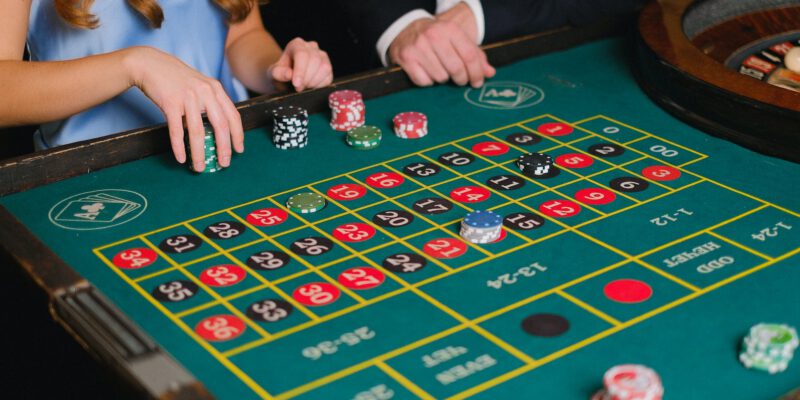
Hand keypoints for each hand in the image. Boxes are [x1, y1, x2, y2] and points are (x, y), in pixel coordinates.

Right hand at [126, 46, 243, 171]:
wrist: (150, 64)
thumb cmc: (176, 78)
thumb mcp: (199, 86)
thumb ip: (209, 104)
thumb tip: (216, 131)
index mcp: (215, 89)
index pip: (233, 115)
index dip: (238, 135)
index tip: (239, 150)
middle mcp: (205, 92)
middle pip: (220, 125)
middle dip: (224, 148)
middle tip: (224, 163)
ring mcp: (188, 97)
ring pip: (197, 131)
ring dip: (200, 153)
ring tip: (200, 167)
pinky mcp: (170, 103)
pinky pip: (176, 130)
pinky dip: (179, 146)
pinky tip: (181, 158)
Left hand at [270, 38, 332, 91]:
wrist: (287, 78)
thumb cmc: (281, 74)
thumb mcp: (274, 74)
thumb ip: (279, 73)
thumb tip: (289, 74)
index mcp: (296, 44)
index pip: (302, 54)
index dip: (300, 70)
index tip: (296, 84)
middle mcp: (311, 47)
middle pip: (315, 60)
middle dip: (306, 78)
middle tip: (298, 88)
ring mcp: (322, 56)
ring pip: (325, 67)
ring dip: (314, 82)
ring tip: (304, 87)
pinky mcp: (328, 68)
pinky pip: (328, 77)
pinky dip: (320, 85)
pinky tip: (310, 86)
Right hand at [388, 5, 494, 87]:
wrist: (405, 30)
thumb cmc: (436, 38)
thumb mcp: (456, 40)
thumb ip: (475, 56)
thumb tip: (490, 73)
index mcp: (450, 29)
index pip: (470, 56)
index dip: (476, 73)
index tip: (477, 82)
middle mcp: (434, 36)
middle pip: (456, 69)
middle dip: (461, 79)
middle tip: (460, 80)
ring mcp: (418, 47)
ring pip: (440, 77)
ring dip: (443, 78)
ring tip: (440, 70)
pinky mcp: (406, 58)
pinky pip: (424, 81)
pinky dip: (428, 81)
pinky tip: (427, 72)